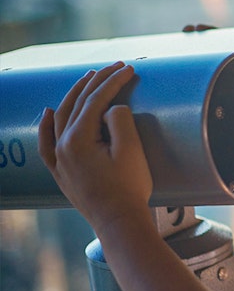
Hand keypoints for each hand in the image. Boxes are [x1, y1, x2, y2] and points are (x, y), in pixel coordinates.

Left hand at [38, 62, 153, 236]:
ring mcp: (59, 160)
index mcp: (78, 139)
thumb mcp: (131, 151)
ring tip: (88, 79)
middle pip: (77, 104)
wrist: (119, 222)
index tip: (128, 69)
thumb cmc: (129, 188)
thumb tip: (111, 107)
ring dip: (74, 95)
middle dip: (96, 82)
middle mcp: (62, 146)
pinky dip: (46, 124)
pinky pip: (46, 142)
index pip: (95, 100)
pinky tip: (47, 113)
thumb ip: (120, 121)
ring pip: (60, 117)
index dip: (113, 82)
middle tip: (114, 68)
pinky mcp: (61, 171)